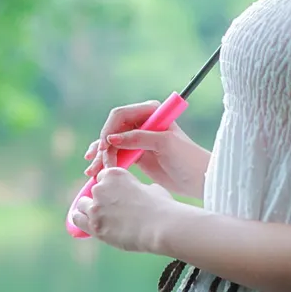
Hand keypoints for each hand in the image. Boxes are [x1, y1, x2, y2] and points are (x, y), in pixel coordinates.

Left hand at [71, 167, 177, 252]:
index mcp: (114, 174)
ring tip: (99, 218)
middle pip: (92, 191)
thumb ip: (140, 188)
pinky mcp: (94, 225)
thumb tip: (141, 192)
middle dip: (100, 200)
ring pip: (82, 205)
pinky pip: (77, 219)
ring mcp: (95, 207)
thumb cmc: (161, 207)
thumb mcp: (152, 188)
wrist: (161, 227)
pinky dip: (81, 221)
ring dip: (89, 210)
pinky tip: (87, 224)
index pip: (103, 177)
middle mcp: (101, 187)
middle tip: (111, 210)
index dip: (109, 187)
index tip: (113, 196)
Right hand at [82, 100, 209, 197]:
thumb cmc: (187, 157)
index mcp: (150, 112)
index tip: (106, 146)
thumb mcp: (164, 144)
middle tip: (101, 163)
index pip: (120, 115)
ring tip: (92, 172)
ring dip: (100, 157)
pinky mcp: (135, 155)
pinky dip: (105, 163)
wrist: (198, 179)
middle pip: (112, 130)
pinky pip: (114, 156)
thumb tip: (111, 138)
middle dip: (103, 146)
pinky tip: (94, 171)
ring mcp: (137, 139)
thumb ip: (138, 138)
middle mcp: (141, 123)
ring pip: (110, 144)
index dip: (109, 129)